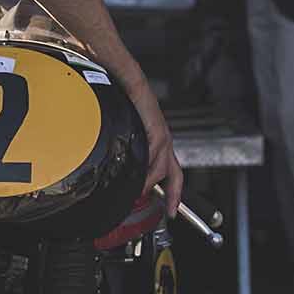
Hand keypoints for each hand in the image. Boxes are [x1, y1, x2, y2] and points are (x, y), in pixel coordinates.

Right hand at [125, 77, 183, 216]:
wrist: (128, 82)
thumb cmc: (127, 105)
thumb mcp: (131, 134)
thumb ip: (130, 151)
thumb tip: (120, 169)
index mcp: (159, 143)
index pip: (172, 173)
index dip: (174, 193)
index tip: (172, 210)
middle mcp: (164, 142)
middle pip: (173, 175)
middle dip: (171, 195)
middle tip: (170, 210)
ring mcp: (161, 137)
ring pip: (159, 169)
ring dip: (147, 182)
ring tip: (137, 190)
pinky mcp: (156, 131)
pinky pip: (152, 156)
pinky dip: (145, 167)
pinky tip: (137, 173)